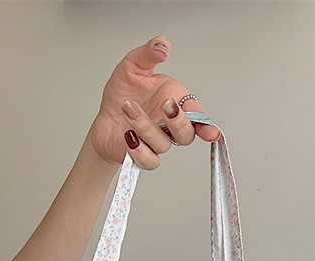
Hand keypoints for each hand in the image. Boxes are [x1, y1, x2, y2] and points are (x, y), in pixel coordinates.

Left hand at [89, 35, 220, 169]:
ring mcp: (158, 142)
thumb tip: (163, 47)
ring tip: (127, 108)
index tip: (211, 132)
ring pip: (163, 143)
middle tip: (165, 105)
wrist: (103, 118)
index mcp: (175, 102)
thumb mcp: (133, 66)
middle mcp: (169, 125)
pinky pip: (149, 160)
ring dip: (145, 126)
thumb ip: (149, 52)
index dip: (206, 125)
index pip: (198, 116)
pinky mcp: (143, 156)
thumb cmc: (122, 93)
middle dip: (178, 121)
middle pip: (187, 134)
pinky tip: (128, 137)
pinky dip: (139, 150)